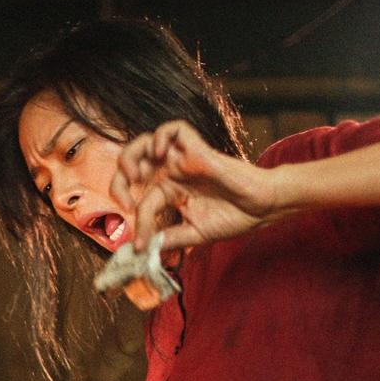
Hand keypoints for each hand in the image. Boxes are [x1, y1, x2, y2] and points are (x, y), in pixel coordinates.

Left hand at [111, 120, 285, 251]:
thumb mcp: (195, 234)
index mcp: (168, 193)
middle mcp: (170, 174)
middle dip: (118, 180)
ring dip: (130, 155)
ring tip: (133, 174)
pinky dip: (160, 136)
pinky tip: (158, 154)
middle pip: (132, 166)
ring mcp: (182, 160)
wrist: (260, 209)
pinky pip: (173, 129)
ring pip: (144, 142)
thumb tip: (143, 251)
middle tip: (125, 200)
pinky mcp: (197, 148)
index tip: (139, 244)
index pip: (140, 200)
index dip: (136, 222)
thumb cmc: (233, 219)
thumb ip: (170, 240)